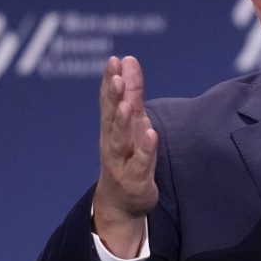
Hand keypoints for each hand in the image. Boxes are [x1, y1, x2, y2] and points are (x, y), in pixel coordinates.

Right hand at [93, 56, 158, 257]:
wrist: (122, 201)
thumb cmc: (126, 154)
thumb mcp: (131, 120)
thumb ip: (131, 91)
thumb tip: (128, 59)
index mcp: (112, 125)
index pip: (110, 99)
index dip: (111, 80)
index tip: (115, 60)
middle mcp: (112, 140)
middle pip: (111, 116)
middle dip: (113, 96)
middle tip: (116, 77)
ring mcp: (121, 161)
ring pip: (119, 139)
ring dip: (122, 121)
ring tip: (126, 104)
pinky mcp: (134, 179)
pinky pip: (139, 163)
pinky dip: (144, 149)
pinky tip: (150, 134)